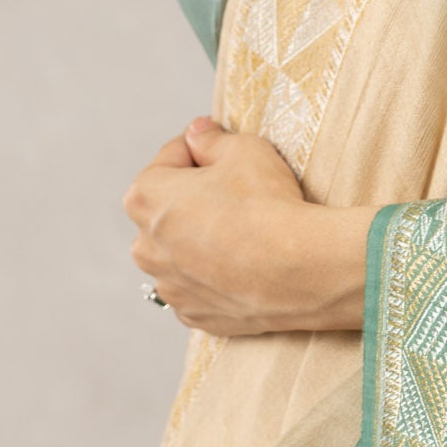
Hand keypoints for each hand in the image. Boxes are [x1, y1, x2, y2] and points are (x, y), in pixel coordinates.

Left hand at [124, 116, 375, 334]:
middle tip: (238, 194)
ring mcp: (168, 285)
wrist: (301, 271)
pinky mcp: (193, 314)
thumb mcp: (244, 149)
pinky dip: (215, 276)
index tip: (227, 154)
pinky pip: (199, 287)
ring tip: (243, 233)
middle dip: (196, 198)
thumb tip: (198, 133)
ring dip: (202, 240)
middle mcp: (145, 245)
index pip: (171, 158)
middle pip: (169, 208)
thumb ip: (211, 139)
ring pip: (181, 253)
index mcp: (146, 196)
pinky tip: (245, 265)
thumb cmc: (268, 205)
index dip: (203, 150)